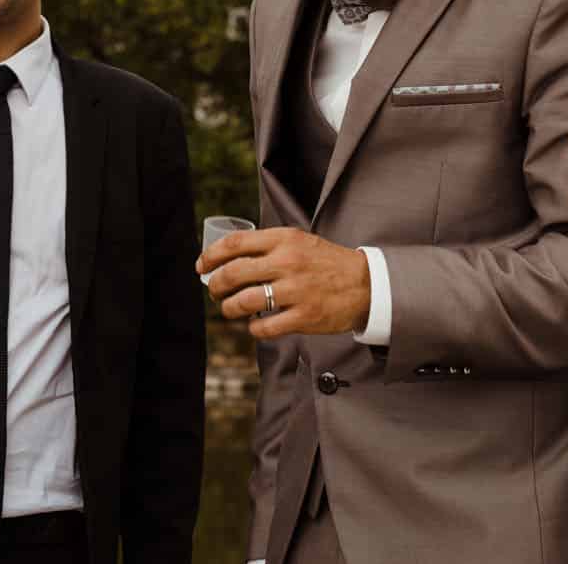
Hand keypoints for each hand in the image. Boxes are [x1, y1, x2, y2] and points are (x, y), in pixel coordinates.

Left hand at [197, 227, 371, 339]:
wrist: (366, 284)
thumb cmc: (326, 262)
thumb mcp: (299, 241)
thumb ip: (269, 246)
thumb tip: (229, 257)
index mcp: (284, 239)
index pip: (235, 243)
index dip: (211, 255)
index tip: (201, 265)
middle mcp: (287, 262)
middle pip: (233, 274)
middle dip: (214, 286)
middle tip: (213, 291)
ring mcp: (295, 291)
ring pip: (243, 302)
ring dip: (229, 309)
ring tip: (230, 310)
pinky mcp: (304, 317)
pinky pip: (264, 327)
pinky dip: (253, 328)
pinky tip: (255, 324)